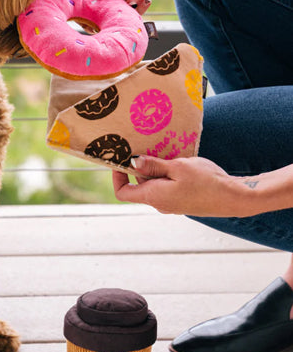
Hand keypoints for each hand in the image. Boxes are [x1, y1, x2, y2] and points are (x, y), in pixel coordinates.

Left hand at [113, 156, 257, 216]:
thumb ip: (154, 165)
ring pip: (154, 185)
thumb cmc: (206, 181)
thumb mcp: (178, 167)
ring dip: (155, 169)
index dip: (117, 176)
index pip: (123, 192)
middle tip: (144, 147)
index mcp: (154, 197)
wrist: (234, 198)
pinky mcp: (182, 201)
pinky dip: (167, 174)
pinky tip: (177, 161)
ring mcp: (172, 204)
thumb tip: (133, 162)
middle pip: (138, 186)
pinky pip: (167, 187)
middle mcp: (160, 204)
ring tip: (164, 152)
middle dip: (139, 167)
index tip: (121, 160)